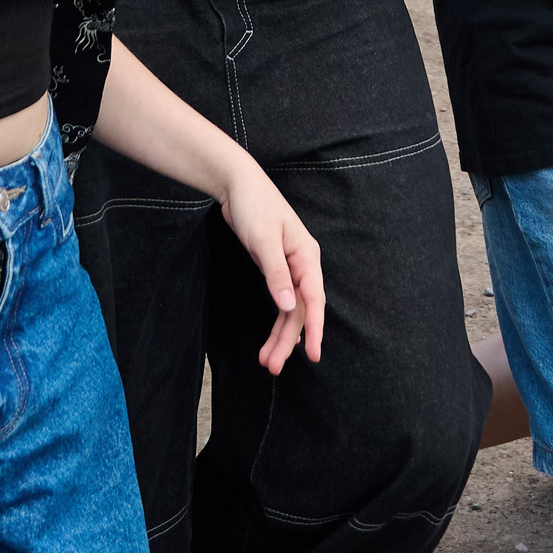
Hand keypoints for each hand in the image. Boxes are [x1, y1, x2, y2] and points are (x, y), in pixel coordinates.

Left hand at [217, 164, 325, 373]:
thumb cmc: (254, 206)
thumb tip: (288, 306)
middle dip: (288, 340)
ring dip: (279, 336)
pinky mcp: (275, 270)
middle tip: (273, 367)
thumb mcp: (263, 240)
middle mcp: (303, 266)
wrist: (238, 185)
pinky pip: (280, 302)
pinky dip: (274, 321)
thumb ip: (276, 274)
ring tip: (267, 363)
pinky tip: (270, 341)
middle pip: (300, 311)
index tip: (312, 356)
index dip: (314, 328)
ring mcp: (290, 269)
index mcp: (307, 257)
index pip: (314, 300)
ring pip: (289, 310)